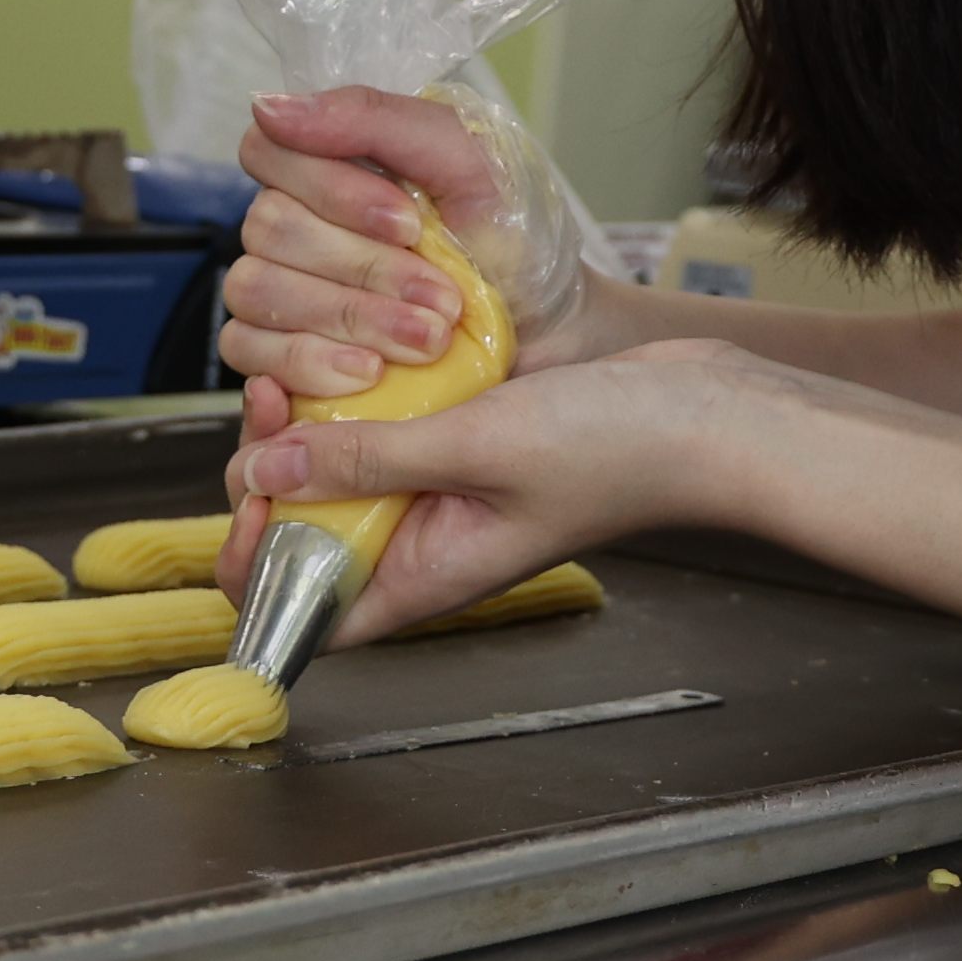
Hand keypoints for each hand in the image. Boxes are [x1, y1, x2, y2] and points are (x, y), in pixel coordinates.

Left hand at [212, 342, 776, 641]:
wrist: (710, 414)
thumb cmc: (619, 451)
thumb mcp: (478, 447)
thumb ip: (369, 458)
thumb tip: (267, 467)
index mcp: (426, 576)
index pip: (305, 609)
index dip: (256, 566)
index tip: (251, 491)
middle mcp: (428, 542)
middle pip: (309, 530)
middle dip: (274, 472)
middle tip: (278, 399)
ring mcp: (449, 491)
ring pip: (343, 471)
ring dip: (315, 424)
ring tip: (312, 366)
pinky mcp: (469, 440)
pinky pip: (392, 425)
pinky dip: (366, 393)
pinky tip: (365, 351)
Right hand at [220, 86, 603, 400]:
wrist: (552, 332)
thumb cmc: (513, 240)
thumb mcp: (469, 160)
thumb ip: (375, 119)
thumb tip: (271, 106)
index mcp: (332, 163)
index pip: (267, 151)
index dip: (330, 188)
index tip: (409, 222)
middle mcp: (297, 223)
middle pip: (268, 227)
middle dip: (364, 265)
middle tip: (443, 297)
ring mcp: (281, 291)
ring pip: (255, 289)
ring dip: (348, 316)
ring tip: (426, 340)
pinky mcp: (281, 356)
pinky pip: (249, 353)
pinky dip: (309, 363)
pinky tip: (369, 371)